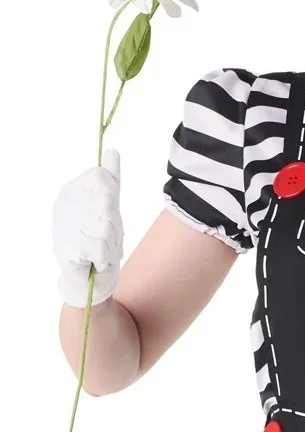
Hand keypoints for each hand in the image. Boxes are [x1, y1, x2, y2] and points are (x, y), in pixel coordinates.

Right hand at [52, 147, 122, 305]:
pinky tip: (95, 262)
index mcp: (73, 191)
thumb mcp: (109, 207)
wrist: (90, 279)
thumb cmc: (99, 241)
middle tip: (106, 238)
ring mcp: (64, 227)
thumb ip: (111, 180)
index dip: (112, 199)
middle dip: (114, 226)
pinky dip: (104, 258)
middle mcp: (64, 205)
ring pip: (105, 227)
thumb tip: (112, 152)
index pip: (102, 179)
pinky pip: (99, 249)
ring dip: (111, 244)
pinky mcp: (67, 250)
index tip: (108, 214)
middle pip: (107, 202)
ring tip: (101, 251)